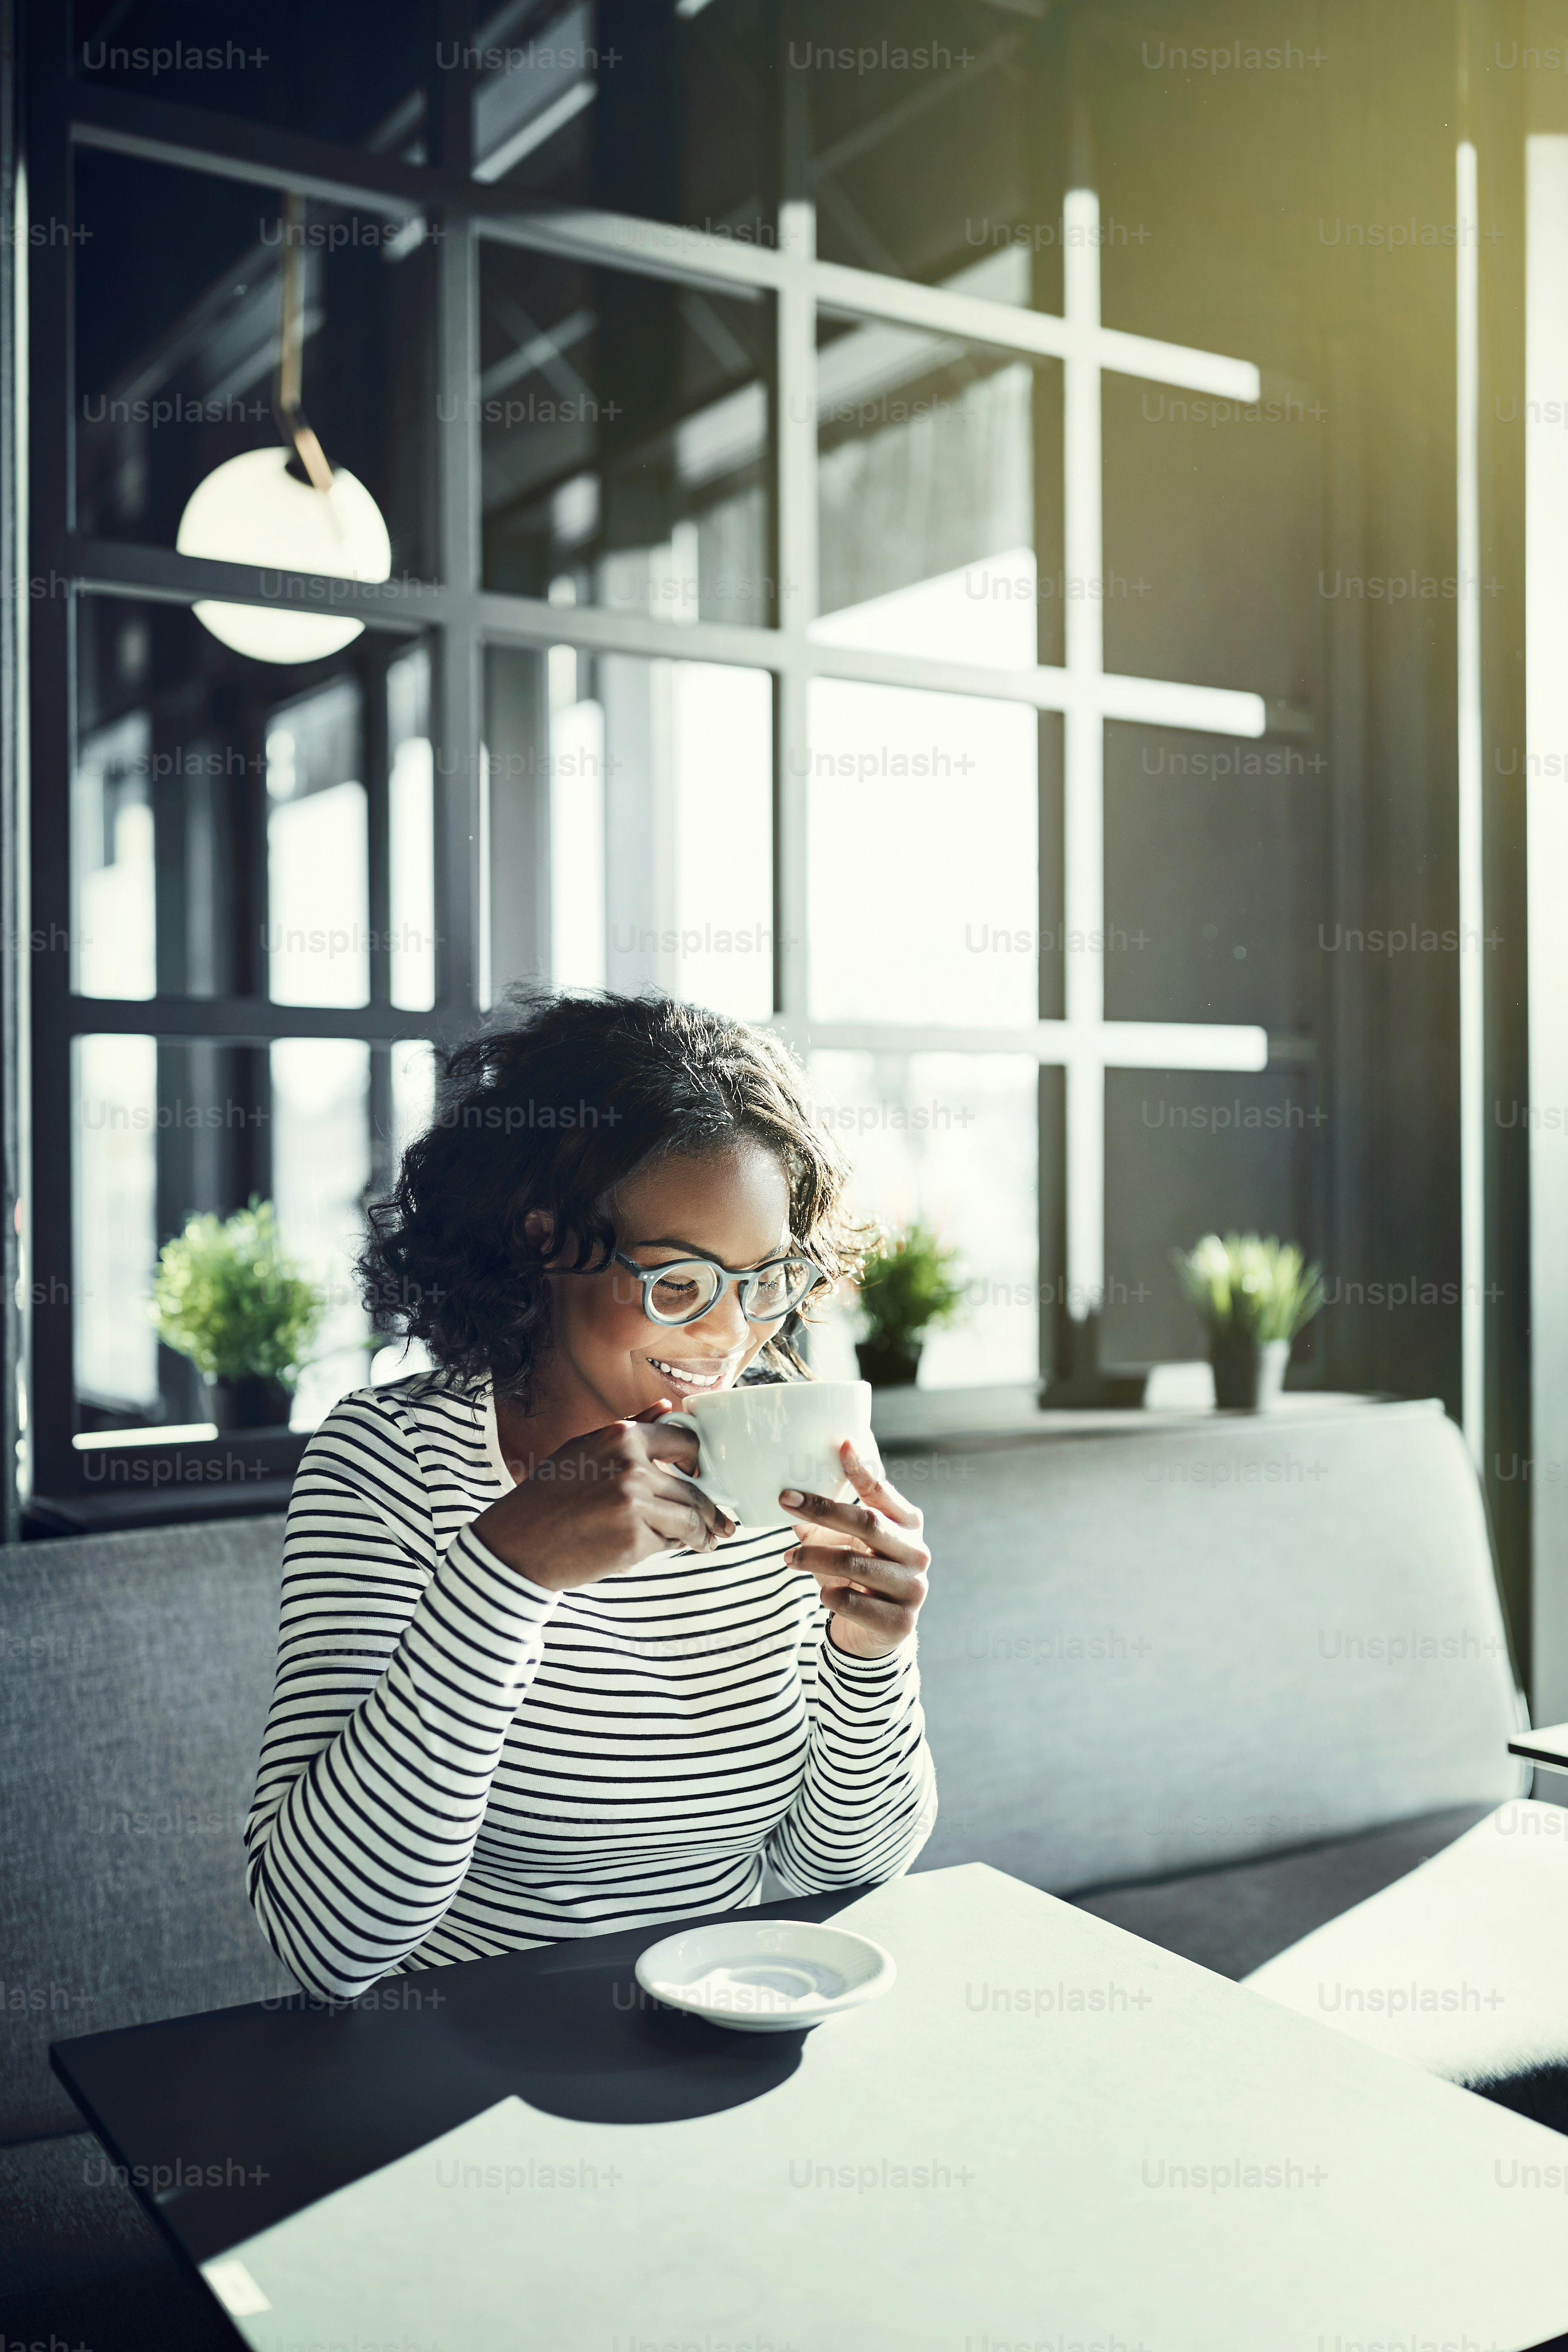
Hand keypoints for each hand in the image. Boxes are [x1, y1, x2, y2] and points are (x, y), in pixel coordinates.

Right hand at [473, 1405, 735, 1591]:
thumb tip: (667, 1406)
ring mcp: (635, 1504)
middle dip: (709, 1511)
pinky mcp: (634, 1541)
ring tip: (705, 1542)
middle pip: (693, 1489)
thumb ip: (631, 1429)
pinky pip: (667, 1544)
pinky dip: (667, 1549)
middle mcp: (631, 1466)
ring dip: (700, 1534)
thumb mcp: (584, 1449)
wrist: (517, 1543)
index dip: (701, 1464)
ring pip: (688, 1519)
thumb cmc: (548, 1496)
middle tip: (720, 1524)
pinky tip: (657, 1550)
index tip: (705, 1478)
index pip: (685, 1443)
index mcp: (621, 1437)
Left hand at [781, 1442, 930, 1659]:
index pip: (884, 1492)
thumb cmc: (859, 1575)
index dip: (862, 1469)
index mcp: (908, 1524)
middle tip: (786, 1500)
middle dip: (823, 1509)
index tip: (841, 1445)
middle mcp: (916, 1552)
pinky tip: (823, 1592)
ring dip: (813, 1557)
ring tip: (789, 1557)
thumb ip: (824, 1518)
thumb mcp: (847, 1542)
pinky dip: (829, 1594)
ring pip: (854, 1564)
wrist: (877, 1633)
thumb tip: (787, 1492)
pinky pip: (852, 1602)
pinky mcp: (899, 1621)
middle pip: (867, 1522)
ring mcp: (912, 1588)